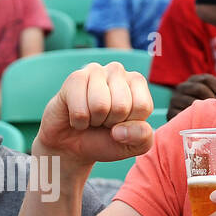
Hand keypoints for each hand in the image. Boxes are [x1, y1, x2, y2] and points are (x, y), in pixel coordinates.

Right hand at [34, 61, 154, 164]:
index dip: (129, 124)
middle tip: (103, 120)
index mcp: (137, 83)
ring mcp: (95, 71)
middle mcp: (117, 71)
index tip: (121, 123)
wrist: (73, 144)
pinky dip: (79, 122)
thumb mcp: (133, 145)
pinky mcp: (74, 79)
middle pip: (121, 106)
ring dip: (94, 121)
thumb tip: (120, 130)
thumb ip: (142, 137)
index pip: (142, 106)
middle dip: (111, 122)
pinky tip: (78, 116)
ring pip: (100, 105)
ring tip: (91, 116)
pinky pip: (80, 110)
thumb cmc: (106, 139)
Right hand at [167, 71, 215, 119]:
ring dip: (205, 110)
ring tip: (215, 116)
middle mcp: (182, 87)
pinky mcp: (170, 113)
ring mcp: (174, 100)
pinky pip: (183, 114)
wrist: (193, 129)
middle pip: (200, 88)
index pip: (207, 79)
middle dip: (213, 99)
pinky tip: (202, 123)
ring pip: (191, 101)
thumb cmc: (210, 110)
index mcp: (194, 80)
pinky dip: (194, 119)